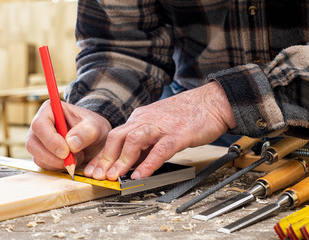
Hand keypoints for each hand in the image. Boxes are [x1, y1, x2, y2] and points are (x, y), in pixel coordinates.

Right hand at [26, 100, 111, 170]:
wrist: (95, 139)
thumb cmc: (92, 127)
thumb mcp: (95, 126)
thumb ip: (86, 132)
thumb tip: (70, 144)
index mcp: (49, 110)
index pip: (40, 125)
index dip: (50, 140)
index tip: (66, 152)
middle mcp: (39, 125)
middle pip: (32, 143)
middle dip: (52, 156)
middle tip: (72, 160)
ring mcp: (38, 141)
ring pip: (37, 157)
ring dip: (57, 163)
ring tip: (76, 157)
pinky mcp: (41, 155)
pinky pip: (43, 165)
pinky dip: (57, 167)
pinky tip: (71, 161)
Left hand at [84, 81, 236, 180]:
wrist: (214, 101)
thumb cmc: (188, 115)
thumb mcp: (159, 127)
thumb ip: (144, 144)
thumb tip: (130, 165)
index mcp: (140, 118)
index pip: (114, 137)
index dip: (102, 155)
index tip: (94, 171)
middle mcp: (146, 120)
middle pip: (118, 136)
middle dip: (106, 158)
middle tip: (99, 176)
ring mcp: (162, 126)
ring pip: (134, 139)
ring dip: (123, 159)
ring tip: (116, 176)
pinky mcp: (179, 133)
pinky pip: (161, 148)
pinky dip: (149, 162)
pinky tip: (141, 174)